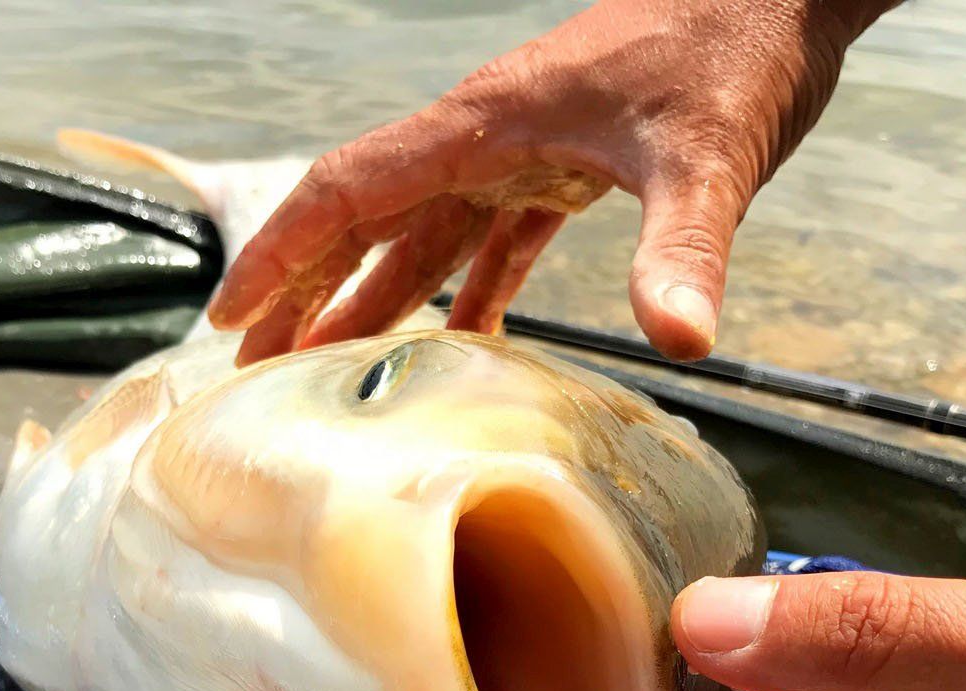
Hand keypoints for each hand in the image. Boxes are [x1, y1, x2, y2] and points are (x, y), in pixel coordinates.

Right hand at [207, 0, 893, 365]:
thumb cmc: (735, 44)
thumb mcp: (708, 153)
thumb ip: (684, 249)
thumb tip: (680, 341)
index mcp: (483, 127)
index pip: (348, 191)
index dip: (282, 256)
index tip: (230, 317)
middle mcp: (485, 140)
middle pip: (365, 224)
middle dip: (304, 296)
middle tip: (254, 371)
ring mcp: (522, 153)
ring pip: (422, 238)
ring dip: (374, 302)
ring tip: (328, 370)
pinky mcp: (567, 169)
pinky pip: (492, 240)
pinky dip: (468, 293)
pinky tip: (463, 345)